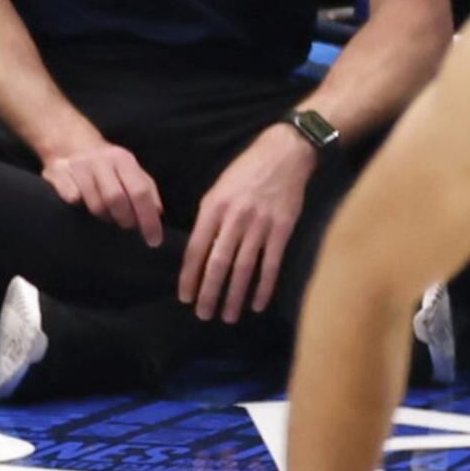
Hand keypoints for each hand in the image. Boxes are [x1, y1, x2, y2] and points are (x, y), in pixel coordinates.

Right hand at [41, 127, 167, 244]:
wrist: (70, 144)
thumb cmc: (108, 166)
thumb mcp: (132, 172)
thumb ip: (148, 190)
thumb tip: (158, 213)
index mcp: (123, 160)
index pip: (140, 192)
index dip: (148, 219)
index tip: (154, 241)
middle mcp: (101, 160)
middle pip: (116, 199)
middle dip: (125, 219)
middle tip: (126, 225)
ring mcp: (78, 166)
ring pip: (95, 205)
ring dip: (104, 216)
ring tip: (106, 213)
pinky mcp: (58, 173)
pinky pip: (71, 198)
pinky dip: (78, 205)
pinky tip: (80, 204)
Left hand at [179, 124, 318, 321]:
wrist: (284, 154)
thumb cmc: (246, 171)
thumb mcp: (218, 189)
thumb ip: (209, 218)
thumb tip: (200, 250)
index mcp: (214, 208)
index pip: (197, 249)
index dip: (189, 276)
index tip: (185, 297)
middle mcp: (235, 218)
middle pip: (218, 263)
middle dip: (209, 292)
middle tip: (203, 315)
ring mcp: (260, 225)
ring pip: (244, 268)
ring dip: (234, 295)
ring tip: (228, 316)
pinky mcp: (282, 229)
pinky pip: (271, 264)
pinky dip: (264, 286)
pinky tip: (257, 303)